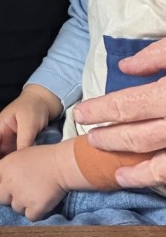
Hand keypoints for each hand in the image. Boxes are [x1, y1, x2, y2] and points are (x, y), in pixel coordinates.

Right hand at [0, 85, 60, 171]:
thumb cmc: (34, 109)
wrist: (43, 102)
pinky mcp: (17, 146)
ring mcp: (9, 141)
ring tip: (4, 181)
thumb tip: (20, 160)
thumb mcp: (29, 124)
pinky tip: (14, 176)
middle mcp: (1, 135)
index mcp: (0, 126)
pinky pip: (10, 158)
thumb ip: (24, 140)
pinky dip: (9, 167)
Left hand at [0, 143, 75, 220]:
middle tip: (22, 190)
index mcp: (3, 169)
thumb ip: (6, 168)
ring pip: (15, 208)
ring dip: (23, 204)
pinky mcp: (35, 208)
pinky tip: (40, 202)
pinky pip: (29, 216)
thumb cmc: (43, 157)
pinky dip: (35, 212)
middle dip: (9, 196)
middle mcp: (9, 184)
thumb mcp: (19, 155)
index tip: (6, 184)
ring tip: (34, 194)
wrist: (62, 165)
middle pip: (0, 198)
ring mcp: (21, 197)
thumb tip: (0, 180)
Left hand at [74, 70, 165, 186]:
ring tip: (115, 170)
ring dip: (133, 170)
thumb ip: (155, 57)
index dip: (99, 111)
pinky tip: (137, 178)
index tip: (79, 114)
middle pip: (137, 137)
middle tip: (91, 139)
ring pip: (158, 166)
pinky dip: (152, 177)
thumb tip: (125, 66)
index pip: (127, 106)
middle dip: (110, 139)